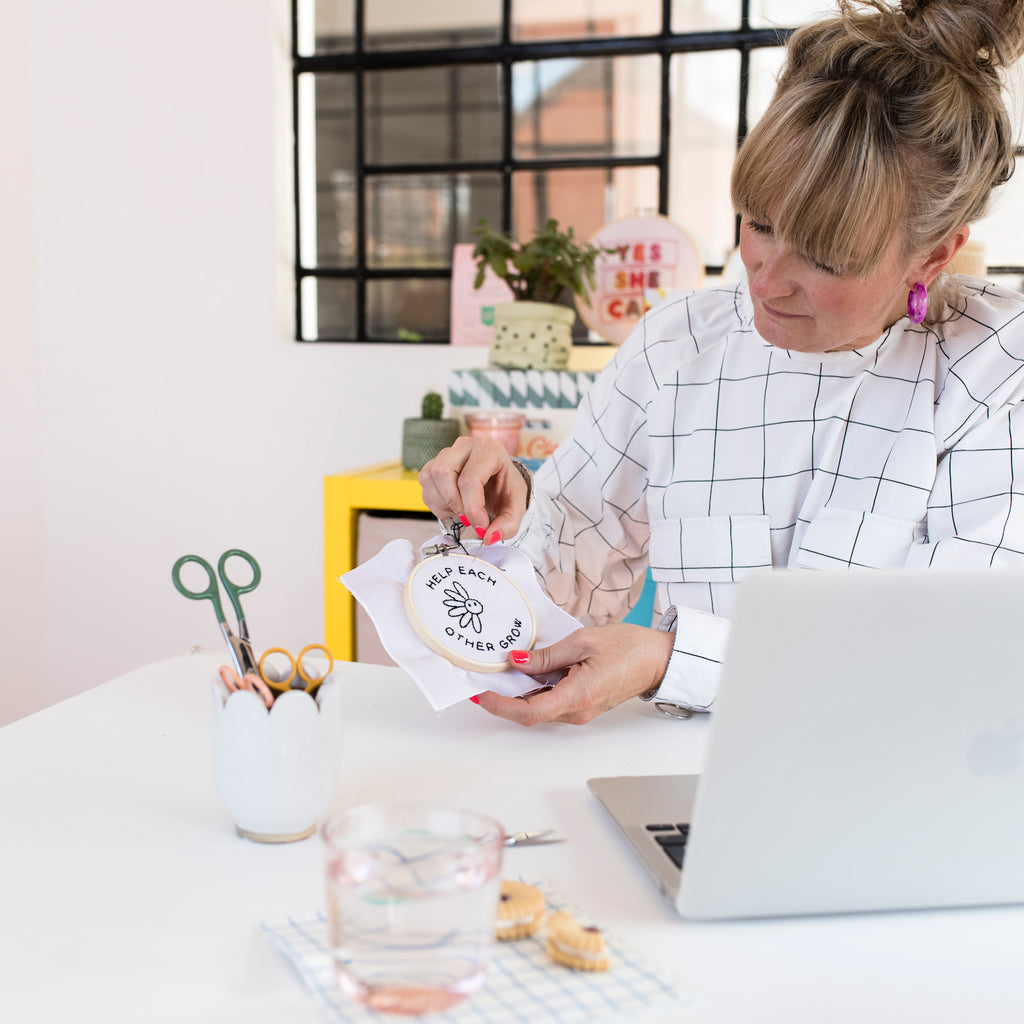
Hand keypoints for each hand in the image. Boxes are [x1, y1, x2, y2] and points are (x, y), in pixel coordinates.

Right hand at [418, 436, 528, 543]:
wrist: (496, 481)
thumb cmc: (504, 487)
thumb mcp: (516, 506)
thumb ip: (509, 524)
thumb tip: (490, 536)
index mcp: (489, 450)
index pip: (470, 479)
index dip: (473, 509)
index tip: (481, 526)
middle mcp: (465, 446)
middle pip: (443, 473)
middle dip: (454, 503)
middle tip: (468, 518)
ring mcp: (446, 454)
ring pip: (430, 478)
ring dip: (443, 504)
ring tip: (461, 511)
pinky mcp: (433, 465)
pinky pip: (425, 485)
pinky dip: (436, 503)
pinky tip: (452, 507)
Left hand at [475, 624, 674, 725]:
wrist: (657, 659)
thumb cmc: (629, 648)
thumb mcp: (582, 642)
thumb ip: (546, 655)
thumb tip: (516, 660)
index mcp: (577, 696)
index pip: (528, 712)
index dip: (500, 706)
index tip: (481, 693)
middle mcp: (577, 711)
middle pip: (529, 712)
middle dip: (504, 697)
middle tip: (485, 677)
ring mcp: (580, 711)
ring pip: (539, 708)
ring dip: (518, 692)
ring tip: (502, 670)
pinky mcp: (582, 705)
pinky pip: (551, 702)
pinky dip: (535, 689)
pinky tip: (527, 671)